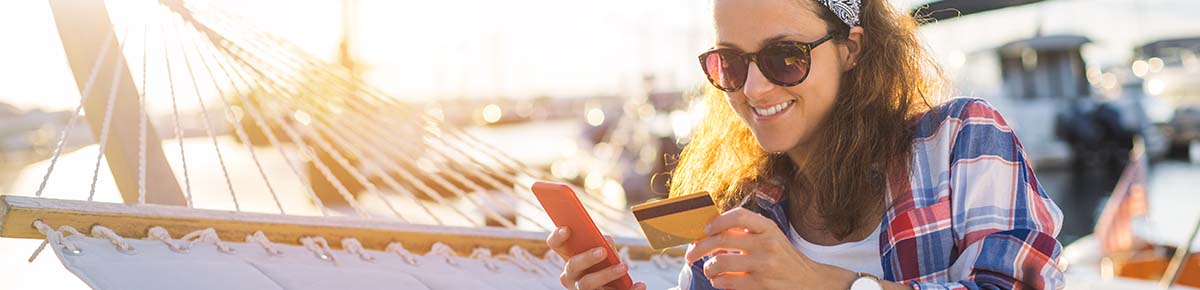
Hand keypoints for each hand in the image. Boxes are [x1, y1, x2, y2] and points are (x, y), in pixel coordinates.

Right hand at [546, 227, 646, 289]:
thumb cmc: (607, 268)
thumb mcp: (606, 254)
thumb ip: (604, 245)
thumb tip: (605, 241)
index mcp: (570, 259)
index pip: (556, 245)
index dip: (557, 236)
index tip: (567, 228)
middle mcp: (570, 276)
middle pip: (572, 265)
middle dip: (586, 257)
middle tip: (602, 251)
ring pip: (587, 284)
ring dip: (606, 274)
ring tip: (623, 267)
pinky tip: (641, 285)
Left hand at [684, 208, 854, 289]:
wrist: (811, 282)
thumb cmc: (784, 258)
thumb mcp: (772, 238)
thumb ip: (747, 233)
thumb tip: (711, 231)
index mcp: (768, 228)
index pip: (738, 216)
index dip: (716, 221)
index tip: (705, 230)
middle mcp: (767, 243)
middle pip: (721, 240)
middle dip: (699, 248)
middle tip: (691, 254)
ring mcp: (764, 265)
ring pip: (720, 263)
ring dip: (709, 268)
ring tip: (710, 270)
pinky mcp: (761, 285)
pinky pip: (727, 282)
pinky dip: (718, 282)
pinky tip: (719, 281)